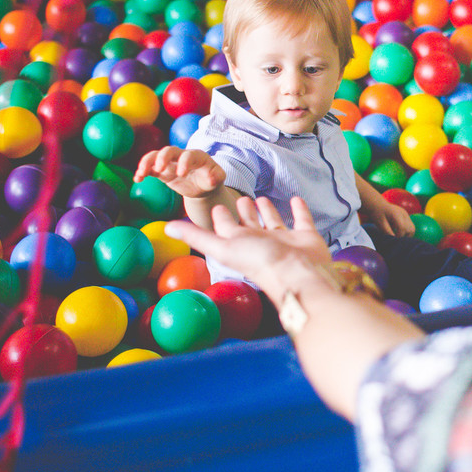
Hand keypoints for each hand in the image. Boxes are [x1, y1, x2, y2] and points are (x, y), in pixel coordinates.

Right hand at [134, 147, 226, 198]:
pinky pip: (150, 168)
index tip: (181, 174)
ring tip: (141, 173)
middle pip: (169, 150)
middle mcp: (181, 156)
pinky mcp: (162, 171)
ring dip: (147, 162)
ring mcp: (170, 162)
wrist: (202, 185)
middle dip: (162, 158)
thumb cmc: (211, 178)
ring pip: (155, 156)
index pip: (188, 155)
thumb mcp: (218, 177)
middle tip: (159, 169)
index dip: (184, 162)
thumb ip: (217, 177)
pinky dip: (142, 172)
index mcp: (196, 155)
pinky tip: (137, 179)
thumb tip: (211, 179)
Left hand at [166, 196, 333, 301]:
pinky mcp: (306, 236)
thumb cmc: (259, 261)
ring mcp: (285, 240)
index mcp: (241, 243)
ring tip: (262, 198)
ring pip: (274, 221)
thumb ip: (197, 236)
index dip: (221, 217)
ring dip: (268, 210)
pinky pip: (302, 219)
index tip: (217, 204)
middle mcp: (261, 242)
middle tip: (241, 197)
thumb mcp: (222, 245)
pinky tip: (296, 199)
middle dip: (245, 211)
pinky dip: (299, 210)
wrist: (297, 273)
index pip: (227, 227)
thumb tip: (166, 228)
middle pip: (250, 224)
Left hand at [366, 199, 415, 236]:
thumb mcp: (380, 223)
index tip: (393, 240)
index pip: (402, 228)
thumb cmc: (377, 214)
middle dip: (405, 236)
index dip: (399, 236)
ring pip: (412, 228)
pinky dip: (406, 231)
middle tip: (396, 239)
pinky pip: (410, 226)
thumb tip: (394, 240)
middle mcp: (403, 213)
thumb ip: (387, 231)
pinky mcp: (406, 216)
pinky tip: (398, 232)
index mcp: (396, 214)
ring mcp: (406, 214)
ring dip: (407, 235)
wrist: (378, 205)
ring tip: (398, 237)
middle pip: (411, 229)